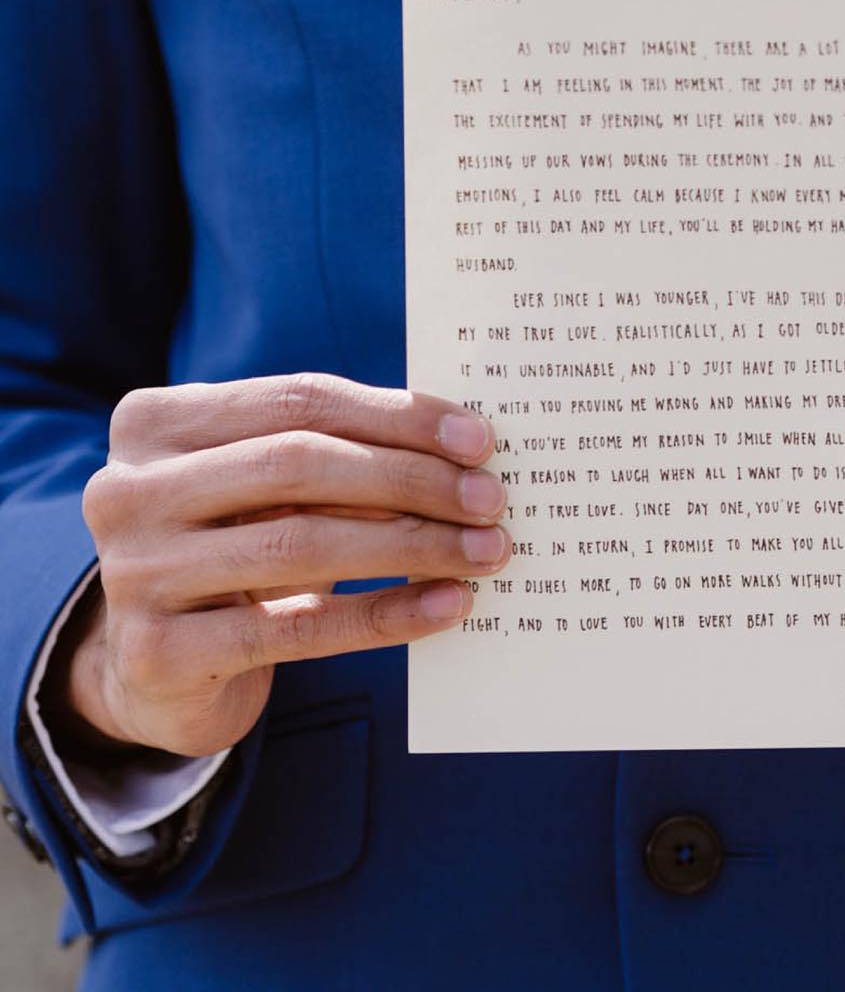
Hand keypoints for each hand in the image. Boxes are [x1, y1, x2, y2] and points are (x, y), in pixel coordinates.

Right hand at [58, 374, 507, 757]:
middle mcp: (128, 489)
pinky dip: (384, 615)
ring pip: (301, 544)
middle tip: (489, 499)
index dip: (396, 417)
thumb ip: (335, 449)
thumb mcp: (264, 484)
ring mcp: (135, 572)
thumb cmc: (235, 545)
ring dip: (412, 546)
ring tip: (484, 552)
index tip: (478, 439)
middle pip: (299, 464)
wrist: (155, 670)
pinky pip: (296, 629)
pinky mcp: (157, 654)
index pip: (299, 401)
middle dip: (411, 479)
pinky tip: (446, 605)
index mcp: (155, 422)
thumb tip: (462, 443)